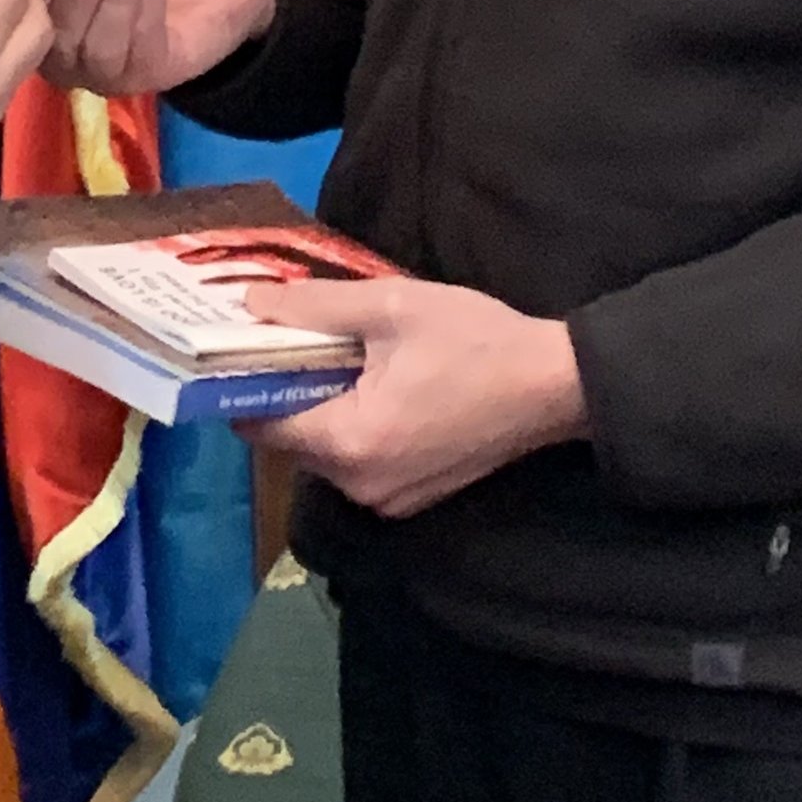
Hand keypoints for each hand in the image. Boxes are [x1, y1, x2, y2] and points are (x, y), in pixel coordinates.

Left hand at [240, 276, 585, 520]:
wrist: (557, 386)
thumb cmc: (476, 341)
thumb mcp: (391, 307)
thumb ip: (313, 308)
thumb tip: (251, 302)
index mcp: (348, 443)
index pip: (258, 423)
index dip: (245, 381)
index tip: (244, 342)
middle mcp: (358, 485)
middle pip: (289, 438)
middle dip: (286, 388)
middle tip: (299, 336)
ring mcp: (386, 499)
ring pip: (323, 450)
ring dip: (321, 405)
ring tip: (343, 354)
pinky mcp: (410, 497)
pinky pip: (357, 460)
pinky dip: (353, 424)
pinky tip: (377, 383)